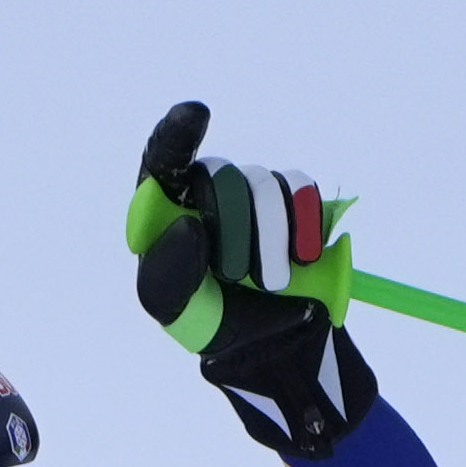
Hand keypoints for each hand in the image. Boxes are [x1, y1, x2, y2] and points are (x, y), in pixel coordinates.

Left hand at [128, 100, 381, 463]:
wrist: (279, 350)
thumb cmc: (215, 327)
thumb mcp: (176, 311)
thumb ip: (168, 272)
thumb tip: (189, 228)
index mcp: (167, 211)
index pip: (162, 158)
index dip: (177, 132)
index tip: (196, 117)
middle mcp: (208, 193)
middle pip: (221, 176)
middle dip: (236, 230)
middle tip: (240, 276)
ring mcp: (253, 194)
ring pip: (264, 183)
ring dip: (271, 239)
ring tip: (270, 280)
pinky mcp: (296, 204)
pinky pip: (301, 191)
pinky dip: (303, 229)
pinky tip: (300, 260)